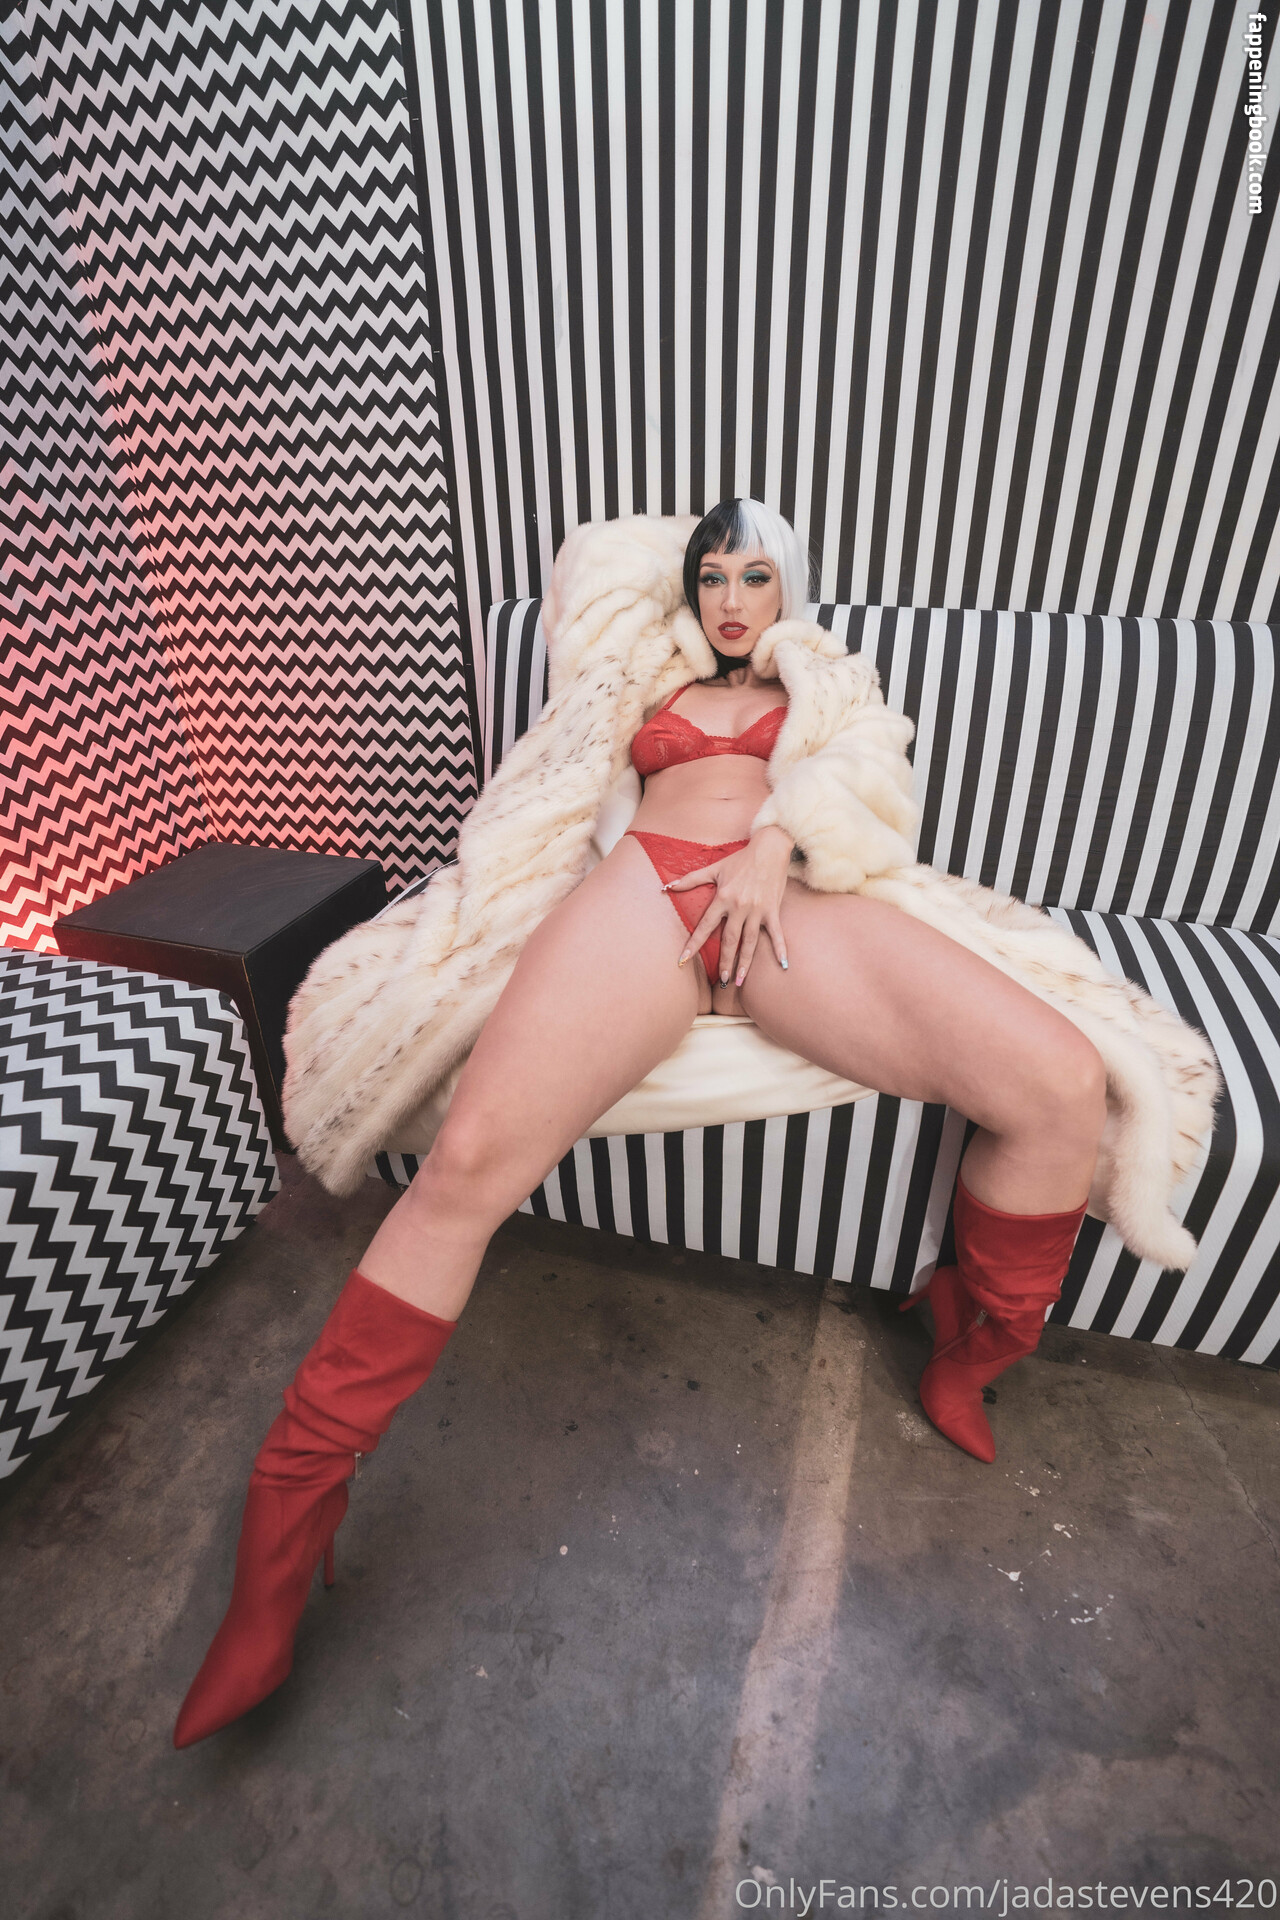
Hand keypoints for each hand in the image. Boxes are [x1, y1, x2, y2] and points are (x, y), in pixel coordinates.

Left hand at [666, 825, 793, 985]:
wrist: (769, 849)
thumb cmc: (740, 859)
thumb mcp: (714, 868)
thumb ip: (690, 879)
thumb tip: (666, 886)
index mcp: (723, 898)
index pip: (705, 926)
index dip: (693, 944)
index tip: (683, 960)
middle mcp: (739, 907)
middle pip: (730, 939)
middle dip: (725, 961)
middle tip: (721, 981)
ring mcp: (757, 910)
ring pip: (750, 941)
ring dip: (745, 962)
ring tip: (739, 980)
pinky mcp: (772, 910)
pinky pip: (777, 933)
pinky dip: (781, 948)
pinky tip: (783, 965)